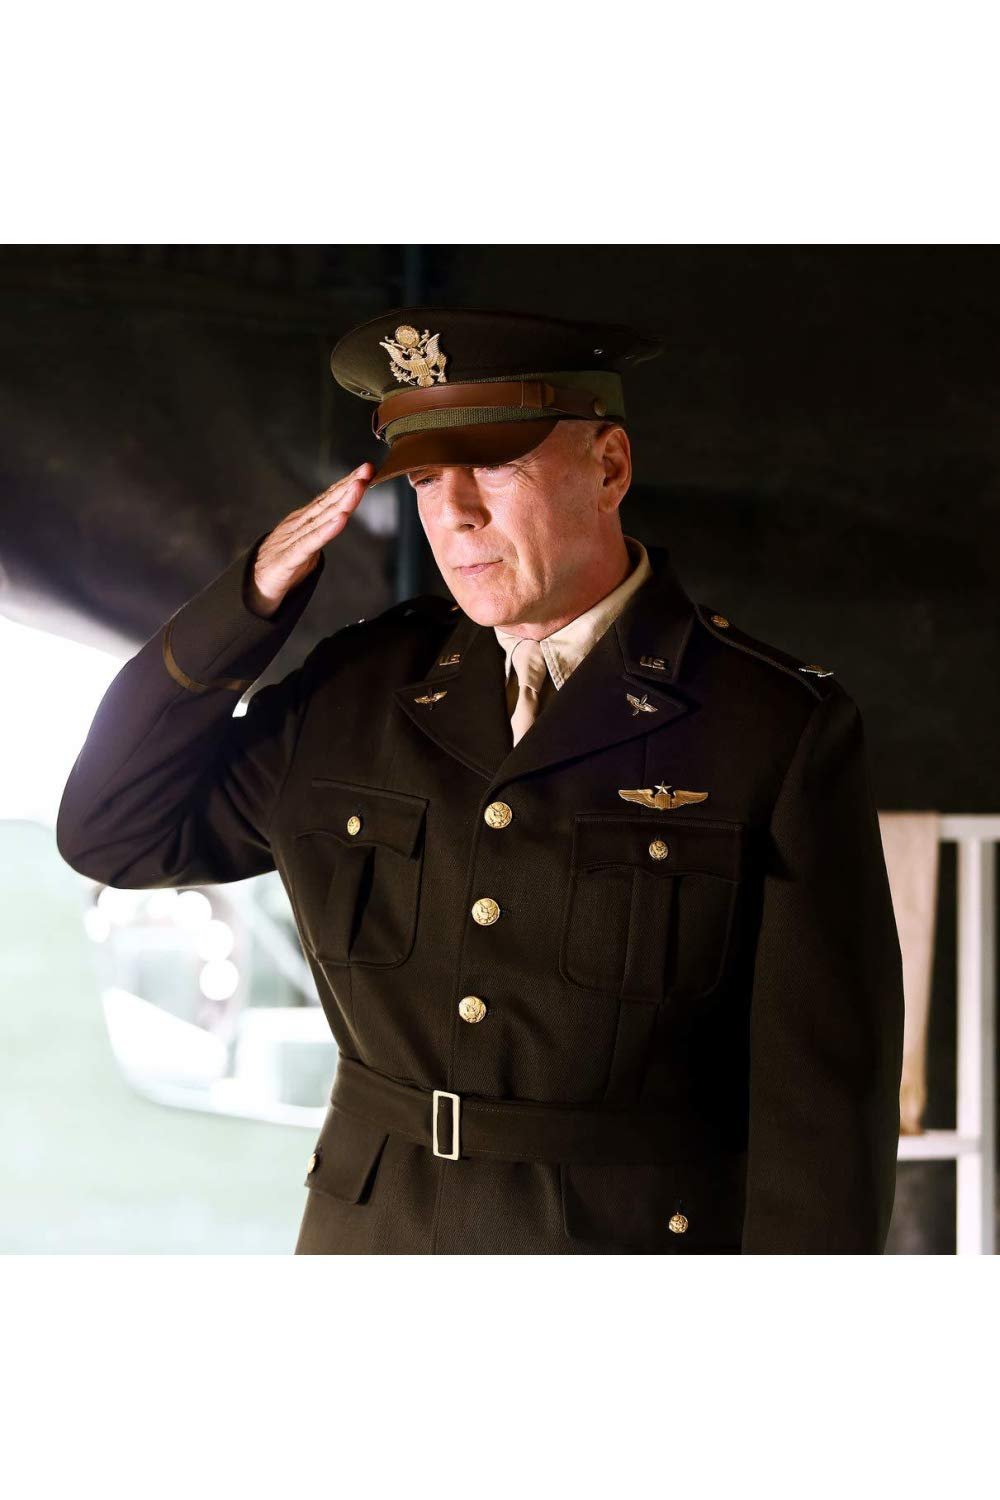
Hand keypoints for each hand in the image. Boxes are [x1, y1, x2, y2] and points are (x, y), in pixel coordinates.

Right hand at [248, 462, 374, 616]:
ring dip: (341, 502)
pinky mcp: (288, 559)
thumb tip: (340, 516)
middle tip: (366, 469)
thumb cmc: (281, 563)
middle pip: (327, 503)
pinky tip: (340, 521)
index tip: (366, 470)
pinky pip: (310, 544)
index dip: (346, 484)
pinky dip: (326, 531)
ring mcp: (292, 539)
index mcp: (303, 521)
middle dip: (348, 485)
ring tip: (357, 487)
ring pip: (321, 518)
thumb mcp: (305, 543)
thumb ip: (320, 531)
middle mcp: (299, 525)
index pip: (328, 499)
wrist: (253, 584)